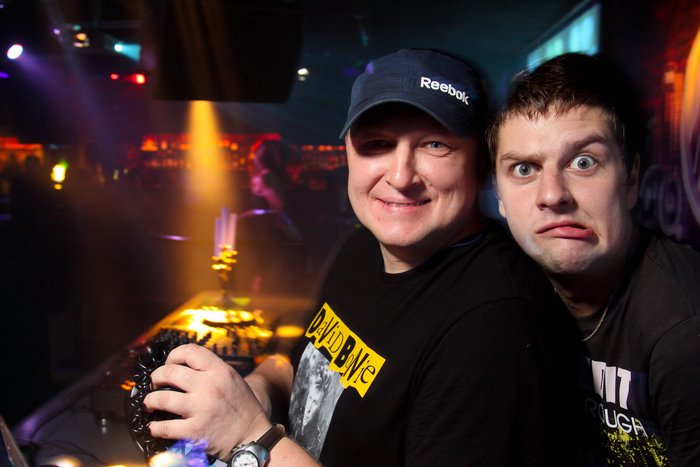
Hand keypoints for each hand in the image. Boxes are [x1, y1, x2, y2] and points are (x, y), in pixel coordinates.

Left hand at [144, 344, 271, 459]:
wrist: (252, 435)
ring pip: (162, 398)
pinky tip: (154, 426)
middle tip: (155, 383)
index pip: (189, 351)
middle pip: (170, 372)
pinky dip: (155, 427)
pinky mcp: (194, 431)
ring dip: (150, 400)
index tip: (169, 363)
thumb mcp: (233, 379)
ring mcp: (201, 409)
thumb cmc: (242, 408)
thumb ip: (212, 370)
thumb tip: (184, 366)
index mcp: (220, 371)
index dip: (174, 355)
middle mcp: (209, 387)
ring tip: (151, 403)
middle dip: (156, 377)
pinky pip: (164, 427)